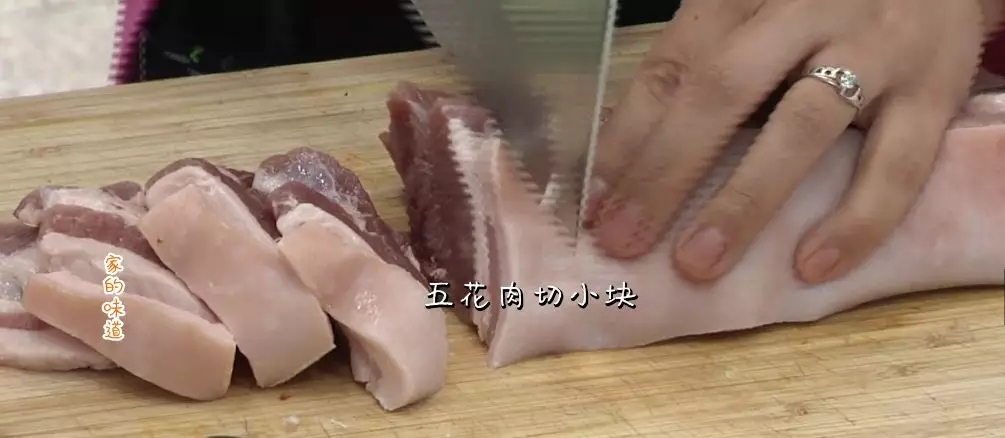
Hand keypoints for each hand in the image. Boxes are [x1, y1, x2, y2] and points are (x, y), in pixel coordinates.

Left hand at [587, 0, 1002, 283]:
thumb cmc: (820, 8)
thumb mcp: (750, 20)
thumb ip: (695, 72)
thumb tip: (623, 163)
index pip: (671, 69)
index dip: (626, 141)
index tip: (594, 204)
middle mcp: (804, 14)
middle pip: (721, 94)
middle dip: (665, 175)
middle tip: (624, 242)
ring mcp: (872, 51)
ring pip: (800, 128)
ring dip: (743, 203)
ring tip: (698, 263)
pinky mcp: (933, 92)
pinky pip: (895, 165)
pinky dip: (854, 222)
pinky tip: (810, 266)